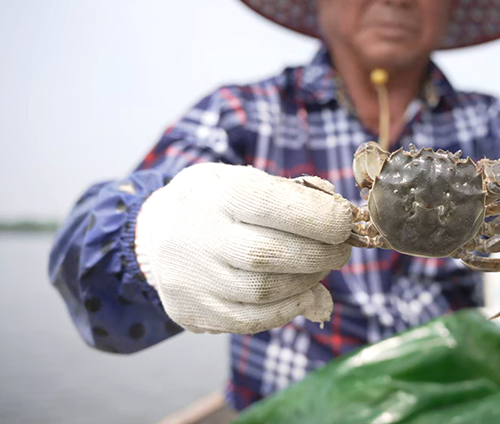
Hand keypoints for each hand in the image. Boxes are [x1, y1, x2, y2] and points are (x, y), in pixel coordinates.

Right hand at [134, 163, 352, 333]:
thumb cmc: (216, 200)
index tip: (345, 221)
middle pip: (271, 255)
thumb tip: (343, 230)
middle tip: (340, 250)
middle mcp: (201, 237)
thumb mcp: (245, 179)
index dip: (321, 217)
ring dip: (308, 282)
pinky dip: (287, 310)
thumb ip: (295, 198)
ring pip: (264, 291)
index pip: (274, 205)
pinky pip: (250, 321)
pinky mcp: (194, 311)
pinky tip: (304, 294)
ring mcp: (194, 279)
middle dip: (321, 254)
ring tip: (319, 268)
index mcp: (219, 194)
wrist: (154, 230)